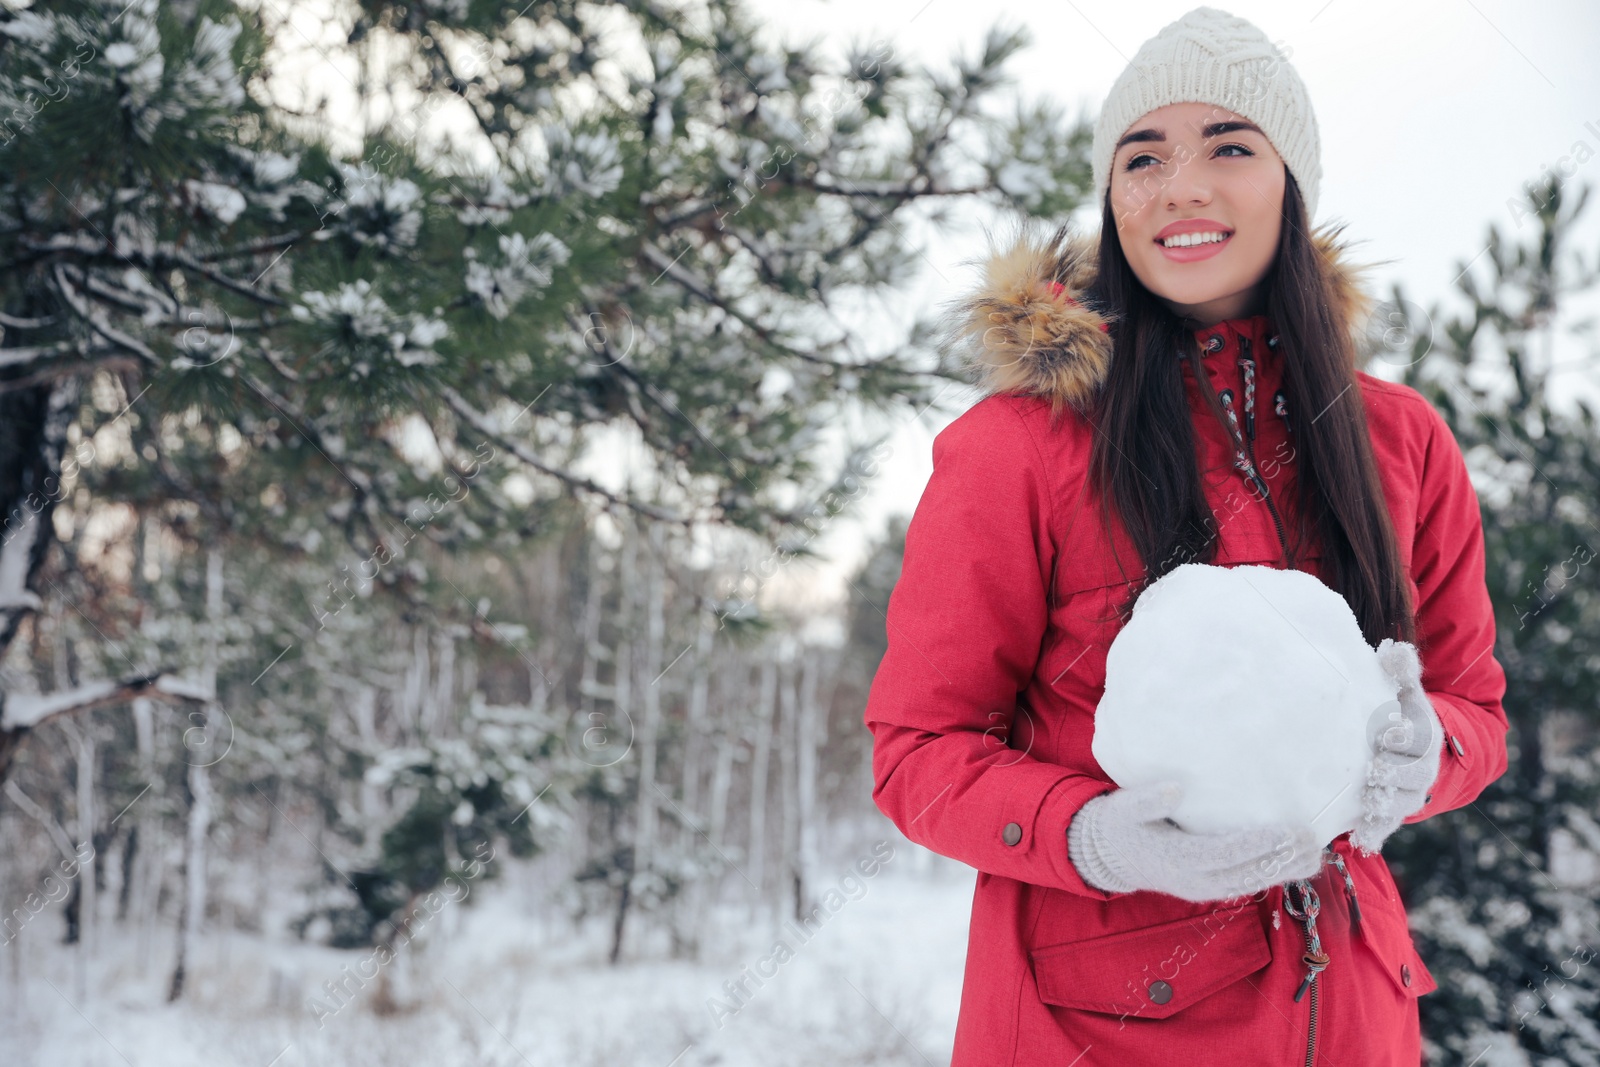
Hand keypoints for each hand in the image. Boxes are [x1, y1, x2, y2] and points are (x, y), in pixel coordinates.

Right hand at [1067, 780, 1324, 902]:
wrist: (1106, 856)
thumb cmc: (1118, 825)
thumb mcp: (1123, 807)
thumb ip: (1147, 800)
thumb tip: (1175, 788)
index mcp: (1176, 858)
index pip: (1224, 852)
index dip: (1257, 844)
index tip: (1286, 831)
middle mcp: (1194, 880)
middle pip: (1245, 873)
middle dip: (1281, 860)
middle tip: (1312, 843)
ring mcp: (1202, 888)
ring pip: (1249, 883)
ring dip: (1282, 871)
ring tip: (1314, 856)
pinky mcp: (1208, 888)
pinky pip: (1244, 884)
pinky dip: (1270, 875)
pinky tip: (1292, 864)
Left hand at [1349, 638, 1442, 855]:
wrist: (1409, 753)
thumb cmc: (1399, 715)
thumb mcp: (1403, 693)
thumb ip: (1400, 673)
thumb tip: (1397, 648)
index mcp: (1425, 737)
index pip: (1421, 739)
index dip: (1406, 737)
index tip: (1389, 732)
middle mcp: (1421, 769)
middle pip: (1412, 775)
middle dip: (1393, 772)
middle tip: (1374, 767)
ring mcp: (1407, 794)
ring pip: (1400, 804)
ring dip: (1383, 804)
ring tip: (1366, 799)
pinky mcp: (1389, 813)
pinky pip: (1384, 826)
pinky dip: (1373, 830)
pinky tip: (1361, 835)